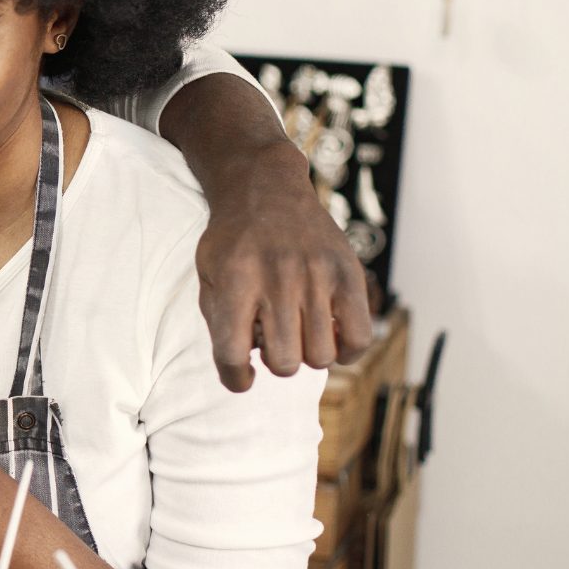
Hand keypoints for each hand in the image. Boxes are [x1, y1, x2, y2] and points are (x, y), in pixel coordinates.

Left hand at [196, 148, 373, 389]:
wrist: (264, 189)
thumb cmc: (233, 241)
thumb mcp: (208, 274)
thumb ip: (220, 321)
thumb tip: (244, 366)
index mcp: (234, 281)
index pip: (232, 354)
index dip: (235, 379)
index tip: (240, 378)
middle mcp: (276, 279)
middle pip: (283, 362)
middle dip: (275, 363)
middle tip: (274, 343)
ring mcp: (316, 275)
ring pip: (319, 357)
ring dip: (307, 356)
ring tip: (299, 334)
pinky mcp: (347, 273)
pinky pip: (359, 337)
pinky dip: (346, 351)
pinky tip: (331, 337)